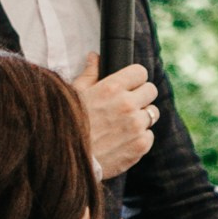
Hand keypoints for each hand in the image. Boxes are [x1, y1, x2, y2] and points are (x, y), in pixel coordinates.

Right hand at [71, 53, 157, 179]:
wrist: (65, 161)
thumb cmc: (67, 125)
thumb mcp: (75, 94)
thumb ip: (89, 73)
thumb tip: (95, 57)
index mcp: (112, 88)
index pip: (140, 72)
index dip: (134, 78)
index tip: (129, 85)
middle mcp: (127, 105)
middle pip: (151, 91)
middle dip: (141, 96)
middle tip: (127, 105)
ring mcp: (136, 126)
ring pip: (152, 114)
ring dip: (141, 117)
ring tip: (123, 125)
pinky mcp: (140, 146)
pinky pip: (150, 135)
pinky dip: (140, 137)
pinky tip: (123, 140)